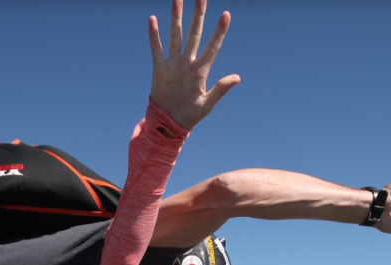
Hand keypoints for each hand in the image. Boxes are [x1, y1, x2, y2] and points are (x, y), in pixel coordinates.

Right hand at [149, 0, 239, 129]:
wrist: (169, 123)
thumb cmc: (190, 116)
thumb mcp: (207, 104)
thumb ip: (220, 89)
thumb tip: (237, 77)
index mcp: (201, 70)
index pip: (212, 46)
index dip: (219, 31)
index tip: (226, 14)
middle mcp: (188, 62)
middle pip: (194, 33)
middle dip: (198, 15)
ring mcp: (173, 64)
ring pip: (175, 35)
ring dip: (176, 17)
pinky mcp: (160, 69)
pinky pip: (157, 49)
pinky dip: (154, 35)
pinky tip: (153, 19)